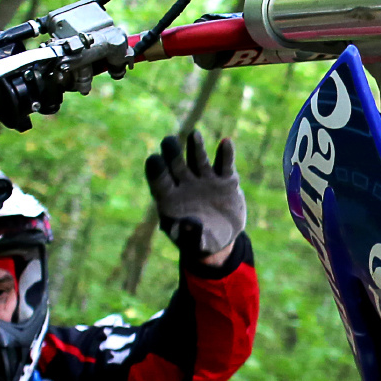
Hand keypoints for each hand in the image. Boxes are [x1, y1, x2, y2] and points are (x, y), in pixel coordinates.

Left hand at [146, 130, 245, 262]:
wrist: (222, 238)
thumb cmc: (199, 242)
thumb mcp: (194, 244)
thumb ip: (189, 236)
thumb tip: (188, 223)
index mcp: (169, 197)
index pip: (158, 179)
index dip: (155, 169)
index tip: (154, 160)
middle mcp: (185, 183)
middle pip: (175, 162)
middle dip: (172, 152)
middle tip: (169, 142)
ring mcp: (205, 179)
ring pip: (198, 158)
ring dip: (196, 146)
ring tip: (194, 135)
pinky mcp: (226, 180)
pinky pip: (225, 164)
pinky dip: (226, 154)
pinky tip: (226, 143)